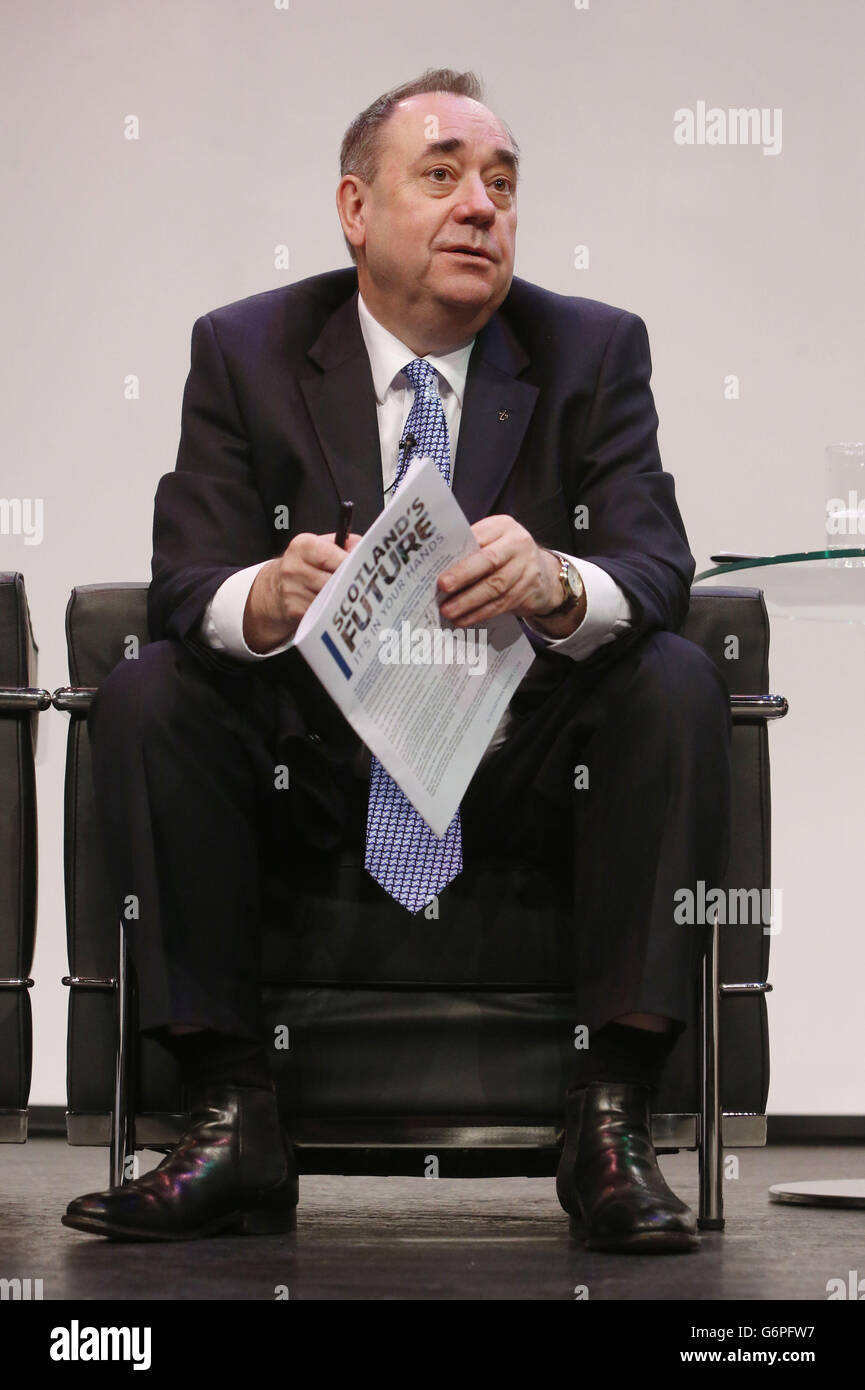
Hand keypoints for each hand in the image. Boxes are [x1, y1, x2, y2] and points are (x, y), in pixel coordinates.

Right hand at [242, 530, 361, 652]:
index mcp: (302, 546)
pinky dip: (333, 611)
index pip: (332, 556)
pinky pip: (324, 612)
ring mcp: (293, 591)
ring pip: (331, 598)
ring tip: (354, 596)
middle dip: (351, 583)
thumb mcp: (320, 546)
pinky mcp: (295, 611)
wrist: (275, 589)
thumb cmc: (304, 565)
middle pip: (333, 580)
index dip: (351, 564)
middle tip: (368, 586)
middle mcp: (294, 568)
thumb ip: (344, 544)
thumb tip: (364, 549)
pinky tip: (337, 607)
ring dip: (345, 599)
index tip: (365, 569)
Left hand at [436, 515, 582, 634]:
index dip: (461, 550)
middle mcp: (518, 544)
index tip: (440, 564)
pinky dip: (479, 613)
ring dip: (469, 601)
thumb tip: (438, 565)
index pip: (479, 536)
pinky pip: (500, 604)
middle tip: (443, 586)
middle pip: (489, 561)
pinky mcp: (528, 592)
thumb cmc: (506, 555)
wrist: (544, 574)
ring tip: (448, 610)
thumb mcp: (493, 541)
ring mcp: (526, 568)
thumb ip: (472, 548)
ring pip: (495, 587)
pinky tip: (463, 619)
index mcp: (504, 527)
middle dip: (463, 575)